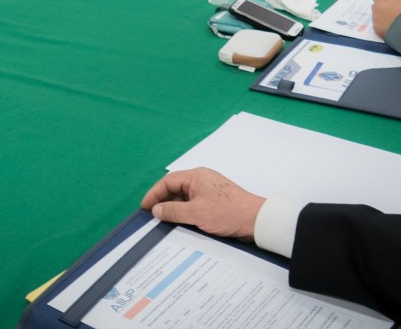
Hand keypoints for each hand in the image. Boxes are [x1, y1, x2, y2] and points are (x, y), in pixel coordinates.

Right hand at [140, 168, 264, 240]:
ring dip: (174, 209)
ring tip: (164, 222)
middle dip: (163, 202)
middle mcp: (201, 180)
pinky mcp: (215, 202)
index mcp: (196, 176)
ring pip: (184, 198)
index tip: (144, 207)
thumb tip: (156, 210)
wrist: (256, 221)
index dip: (154, 193)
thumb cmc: (227, 213)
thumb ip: (174, 211)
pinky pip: (194, 205)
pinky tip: (181, 224)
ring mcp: (208, 191)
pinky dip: (185, 213)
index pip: (168, 181)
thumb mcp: (196, 213)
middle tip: (152, 216)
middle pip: (175, 188)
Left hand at [372, 0, 400, 36]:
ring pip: (377, 17)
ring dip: (383, 19)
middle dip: (383, 9)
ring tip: (395, 23)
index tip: (392, 3)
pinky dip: (383, 27)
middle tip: (394, 13)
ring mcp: (375, 20)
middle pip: (376, 7)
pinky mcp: (376, 30)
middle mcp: (375, 8)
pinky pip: (378, 27)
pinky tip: (393, 29)